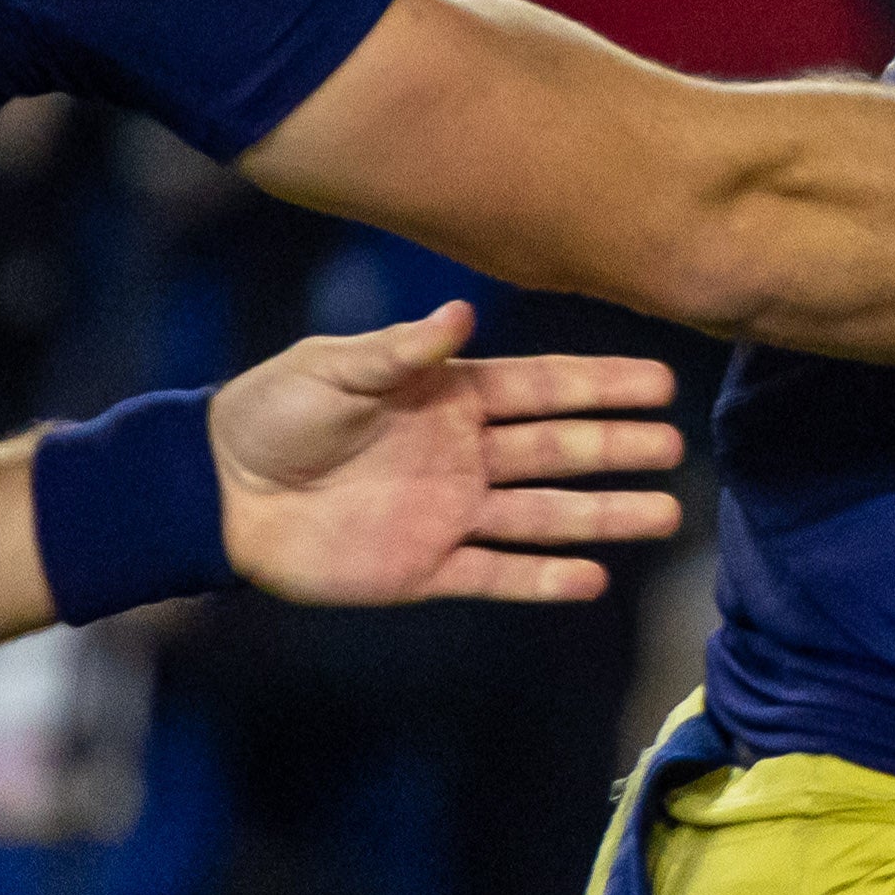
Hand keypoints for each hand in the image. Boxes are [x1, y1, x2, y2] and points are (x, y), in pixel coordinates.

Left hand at [214, 298, 684, 605]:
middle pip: (557, 450)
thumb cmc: (273, 411)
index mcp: (446, 395)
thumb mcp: (336, 367)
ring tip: (663, 515)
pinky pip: (497, 574)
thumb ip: (402, 349)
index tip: (661, 384)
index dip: (601, 385)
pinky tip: (592, 579)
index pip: (542, 387)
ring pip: (543, 515)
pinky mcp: (425, 569)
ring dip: (601, 515)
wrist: (218, 490)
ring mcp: (449, 513)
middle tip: (675, 449)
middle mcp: (462, 453)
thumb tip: (464, 314)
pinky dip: (542, 578)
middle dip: (616, 448)